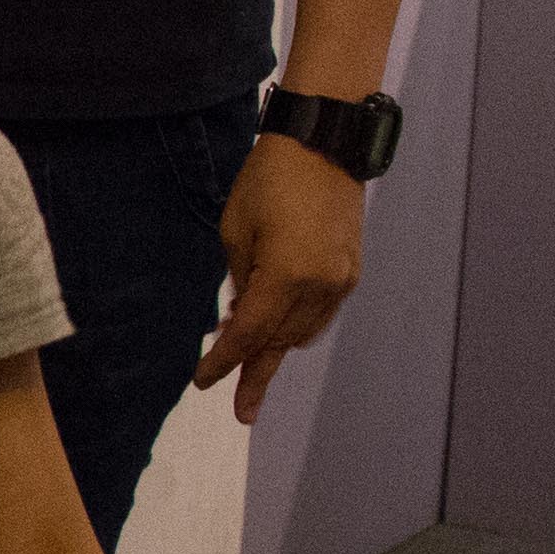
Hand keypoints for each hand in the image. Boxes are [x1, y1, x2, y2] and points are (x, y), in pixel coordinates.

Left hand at [189, 130, 368, 421]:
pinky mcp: (350, 272)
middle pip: (279, 343)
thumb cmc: (268, 181)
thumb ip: (240, 282)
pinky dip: (296, 327)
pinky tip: (276, 331)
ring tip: (247, 362)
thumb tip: (241, 316)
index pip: (248, 334)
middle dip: (254, 371)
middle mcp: (320, 286)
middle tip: (241, 408)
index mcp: (285, 276)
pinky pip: (320, 315)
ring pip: (302, 333)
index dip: (223, 362)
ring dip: (274, 348)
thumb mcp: (236, 232)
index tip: (204, 382)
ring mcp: (340, 281)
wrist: (322, 145)